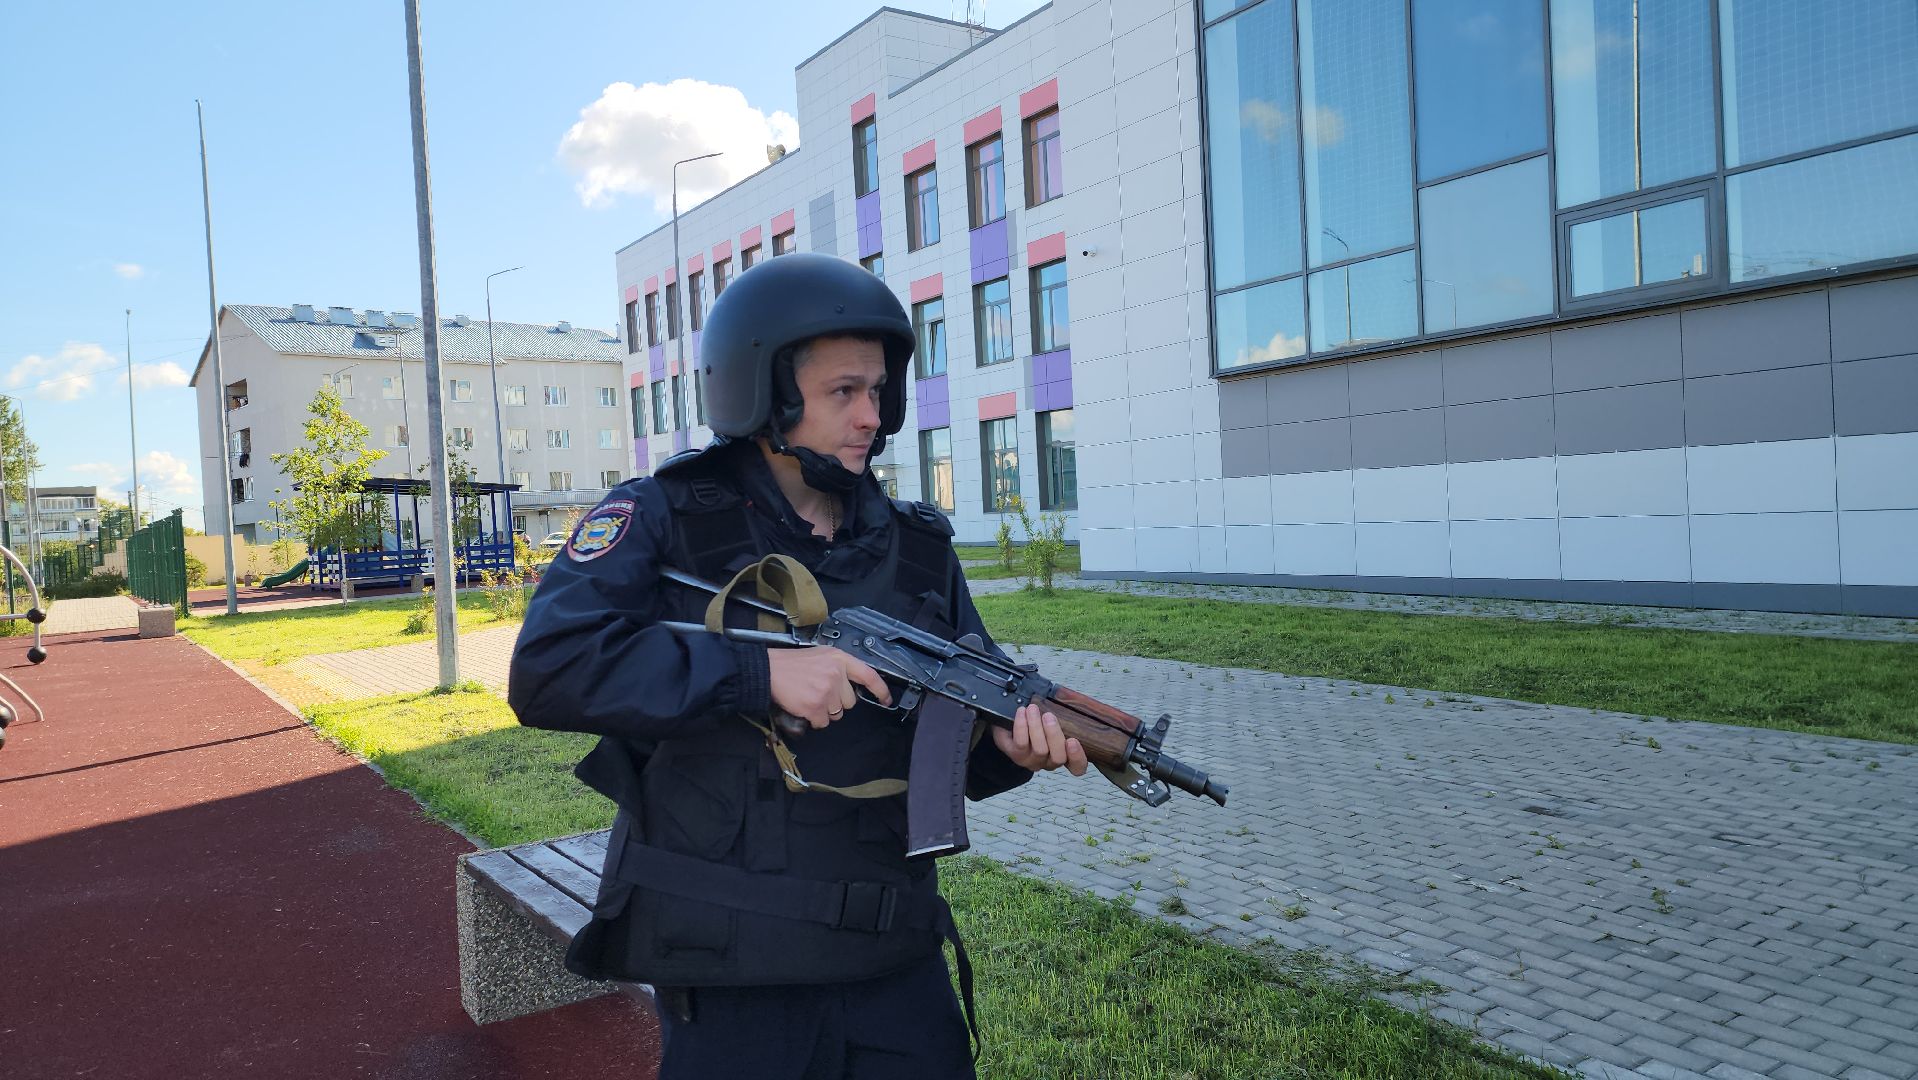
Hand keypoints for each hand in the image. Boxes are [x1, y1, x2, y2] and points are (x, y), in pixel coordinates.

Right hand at [768, 646, 891, 728]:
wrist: (769, 670)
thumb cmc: (793, 664)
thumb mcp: (821, 655)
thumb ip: (839, 667)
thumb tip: (852, 685)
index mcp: (840, 659)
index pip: (869, 675)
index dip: (881, 690)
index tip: (886, 699)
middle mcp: (836, 674)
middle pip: (850, 701)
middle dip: (837, 701)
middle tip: (819, 691)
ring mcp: (826, 691)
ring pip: (837, 714)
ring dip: (825, 711)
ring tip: (810, 697)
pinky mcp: (815, 707)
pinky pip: (823, 722)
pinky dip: (814, 719)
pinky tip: (804, 706)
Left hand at [993, 700, 1088, 775]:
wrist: (1009, 725)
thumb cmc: (1035, 722)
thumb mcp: (1052, 720)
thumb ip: (1063, 717)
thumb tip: (1067, 702)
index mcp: (1064, 754)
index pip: (1078, 767)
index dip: (1078, 757)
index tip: (1073, 740)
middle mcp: (1049, 762)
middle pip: (1058, 757)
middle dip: (1054, 735)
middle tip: (1049, 716)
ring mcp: (1033, 761)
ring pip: (1040, 750)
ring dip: (1036, 726)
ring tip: (1033, 709)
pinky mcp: (1017, 756)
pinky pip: (1021, 743)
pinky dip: (1022, 725)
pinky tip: (1022, 712)